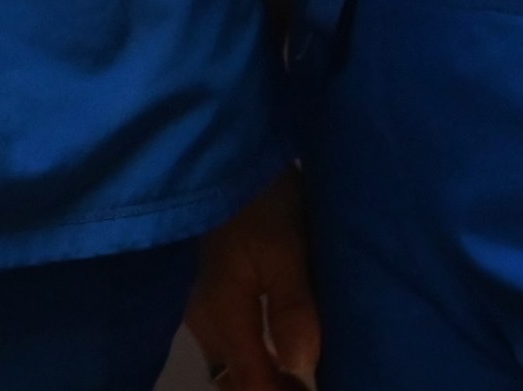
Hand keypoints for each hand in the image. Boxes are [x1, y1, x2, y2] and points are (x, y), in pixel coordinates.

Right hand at [184, 169, 323, 386]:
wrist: (232, 156)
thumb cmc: (262, 199)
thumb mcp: (285, 246)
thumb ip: (291, 307)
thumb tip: (302, 367)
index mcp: (221, 313)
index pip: (248, 383)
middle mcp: (206, 321)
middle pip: (236, 382)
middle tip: (316, 388)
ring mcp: (207, 309)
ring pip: (235, 367)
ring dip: (267, 380)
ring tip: (307, 380)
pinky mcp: (217, 296)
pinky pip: (237, 349)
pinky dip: (263, 363)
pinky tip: (289, 357)